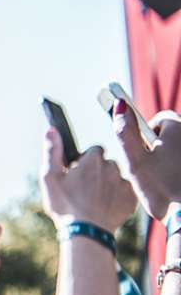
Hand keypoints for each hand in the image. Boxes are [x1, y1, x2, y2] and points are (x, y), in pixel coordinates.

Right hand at [42, 134, 136, 229]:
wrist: (86, 232)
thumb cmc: (64, 204)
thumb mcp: (50, 177)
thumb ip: (52, 152)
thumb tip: (51, 130)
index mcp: (92, 158)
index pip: (93, 150)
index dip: (84, 162)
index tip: (77, 174)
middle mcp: (112, 166)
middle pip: (106, 163)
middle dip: (98, 172)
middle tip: (85, 189)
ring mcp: (124, 182)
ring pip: (117, 177)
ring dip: (108, 184)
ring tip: (95, 200)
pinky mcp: (131, 198)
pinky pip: (125, 192)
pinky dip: (117, 198)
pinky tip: (105, 207)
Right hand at [114, 99, 180, 217]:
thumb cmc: (160, 189)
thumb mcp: (135, 160)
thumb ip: (126, 132)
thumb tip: (119, 105)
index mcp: (177, 129)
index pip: (161, 119)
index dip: (147, 133)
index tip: (141, 152)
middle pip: (171, 134)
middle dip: (158, 147)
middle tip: (150, 169)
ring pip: (176, 149)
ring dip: (168, 159)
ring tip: (162, 179)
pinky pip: (180, 162)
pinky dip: (175, 170)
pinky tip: (172, 185)